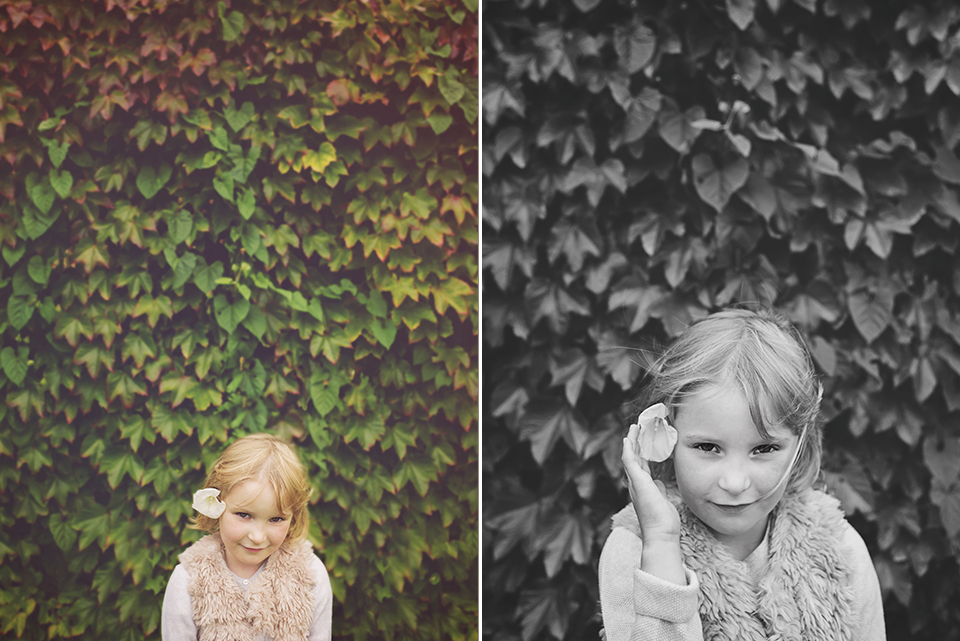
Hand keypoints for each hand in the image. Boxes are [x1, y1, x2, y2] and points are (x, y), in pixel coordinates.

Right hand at [622, 422, 680, 542]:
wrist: (661, 534)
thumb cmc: (664, 521)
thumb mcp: (663, 501)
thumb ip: (659, 490)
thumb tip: (659, 483)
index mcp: (643, 486)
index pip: (641, 464)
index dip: (641, 450)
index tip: (644, 438)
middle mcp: (636, 483)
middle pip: (634, 457)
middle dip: (636, 441)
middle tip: (638, 426)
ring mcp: (635, 482)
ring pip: (630, 456)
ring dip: (632, 440)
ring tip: (635, 426)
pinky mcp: (637, 481)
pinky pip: (629, 460)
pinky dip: (628, 448)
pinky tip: (628, 438)